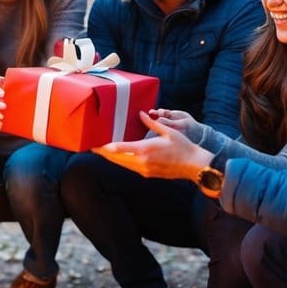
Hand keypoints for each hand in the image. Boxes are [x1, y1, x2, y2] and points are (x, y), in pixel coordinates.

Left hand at [92, 110, 212, 178]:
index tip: (95, 145)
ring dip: (112, 158)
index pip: (120, 149)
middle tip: (93, 147)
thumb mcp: (167, 131)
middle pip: (117, 159)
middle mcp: (142, 162)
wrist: (193, 165)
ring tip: (102, 151)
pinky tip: (118, 157)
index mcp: (145, 150)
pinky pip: (130, 167)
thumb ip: (151, 123)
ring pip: (122, 164)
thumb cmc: (183, 146)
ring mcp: (144, 170)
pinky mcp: (147, 174)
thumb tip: (140, 113)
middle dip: (104, 153)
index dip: (105, 148)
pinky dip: (122, 162)